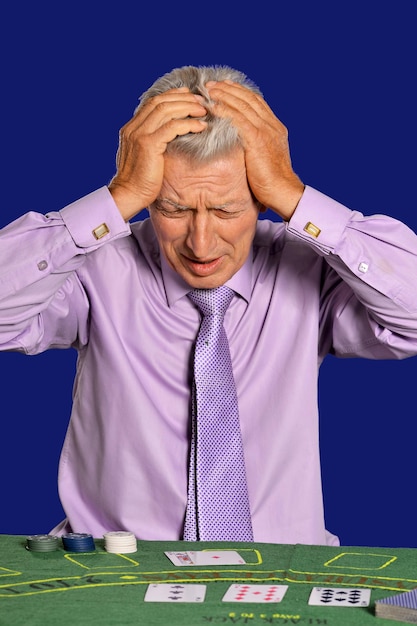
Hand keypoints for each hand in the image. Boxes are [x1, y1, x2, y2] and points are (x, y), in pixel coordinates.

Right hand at [108, 88, 206, 220]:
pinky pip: (172, 127)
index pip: (153, 103)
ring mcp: (140, 135)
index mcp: (131, 128)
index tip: (189, 95)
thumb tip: (169, 136)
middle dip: (183, 98)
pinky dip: (188, 124)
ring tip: (203, 111)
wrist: (128, 195)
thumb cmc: (139, 181)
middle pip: (160, 102)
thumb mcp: (144, 156)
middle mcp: (133, 128)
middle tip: (200, 101)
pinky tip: (200, 126)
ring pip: (166, 110)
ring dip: (187, 108)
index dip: (172, 96)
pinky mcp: (148, 145)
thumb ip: (152, 142)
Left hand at [206, 81, 304, 219]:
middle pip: (249, 99)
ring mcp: (265, 132)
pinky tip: (213, 107)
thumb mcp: (266, 157)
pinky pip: (238, 120)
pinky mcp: (257, 141)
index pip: (256, 102)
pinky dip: (225, 111)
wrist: (283, 191)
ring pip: (243, 106)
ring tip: (209, 90)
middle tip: (212, 84)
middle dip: (229, 89)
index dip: (240, 92)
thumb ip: (256, 145)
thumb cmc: (272, 181)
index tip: (225, 86)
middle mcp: (271, 126)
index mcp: (275, 128)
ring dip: (224, 96)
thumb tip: (241, 143)